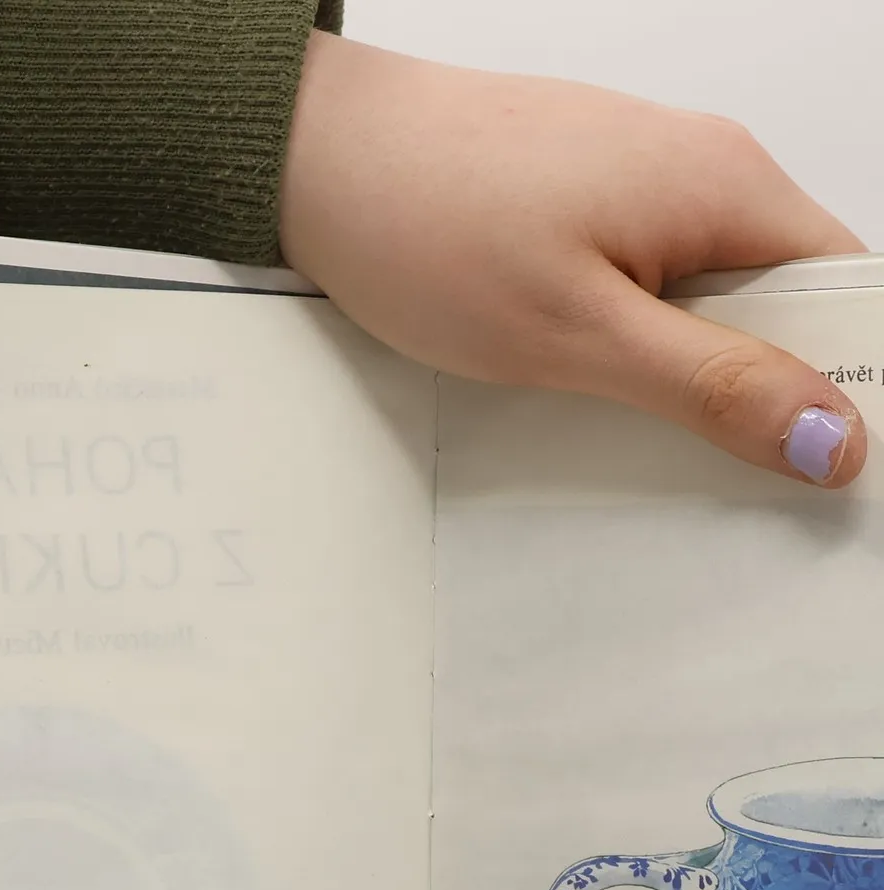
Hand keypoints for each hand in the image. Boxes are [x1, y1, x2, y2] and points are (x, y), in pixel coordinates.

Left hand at [281, 34, 868, 487]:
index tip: (813, 471)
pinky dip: (631, 342)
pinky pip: (645, 284)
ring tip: (628, 430)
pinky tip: (582, 382)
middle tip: (706, 473)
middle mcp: (702, 172)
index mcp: (728, 189)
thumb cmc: (429, 227)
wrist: (318, 158)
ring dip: (685, 373)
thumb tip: (831, 437)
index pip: (848, 295)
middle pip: (783, 302)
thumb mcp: (577, 335)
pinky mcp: (584, 204)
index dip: (843, 387)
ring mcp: (641, 183)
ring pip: (708, 299)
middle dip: (758, 392)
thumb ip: (709, 387)